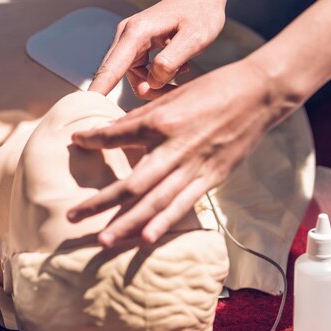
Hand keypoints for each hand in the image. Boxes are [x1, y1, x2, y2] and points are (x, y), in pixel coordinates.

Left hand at [68, 59, 298, 246]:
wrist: (258, 96)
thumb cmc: (214, 90)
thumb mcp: (173, 97)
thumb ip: (142, 117)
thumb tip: (111, 129)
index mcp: (161, 122)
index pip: (117, 135)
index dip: (94, 140)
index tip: (75, 143)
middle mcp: (173, 149)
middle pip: (131, 184)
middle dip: (99, 203)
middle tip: (72, 216)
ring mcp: (193, 168)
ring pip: (155, 202)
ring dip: (128, 223)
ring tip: (104, 240)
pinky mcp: (211, 180)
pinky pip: (183, 205)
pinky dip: (165, 223)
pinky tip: (147, 239)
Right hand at [89, 0, 225, 99]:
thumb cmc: (200, 13)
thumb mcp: (194, 38)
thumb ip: (171, 61)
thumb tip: (152, 81)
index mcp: (136, 33)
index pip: (112, 68)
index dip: (100, 89)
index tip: (86, 107)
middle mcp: (127, 37)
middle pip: (124, 78)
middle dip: (149, 90)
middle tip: (177, 87)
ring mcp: (130, 43)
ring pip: (136, 79)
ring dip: (158, 84)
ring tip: (183, 71)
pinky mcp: (137, 48)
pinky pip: (142, 74)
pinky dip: (159, 77)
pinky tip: (180, 67)